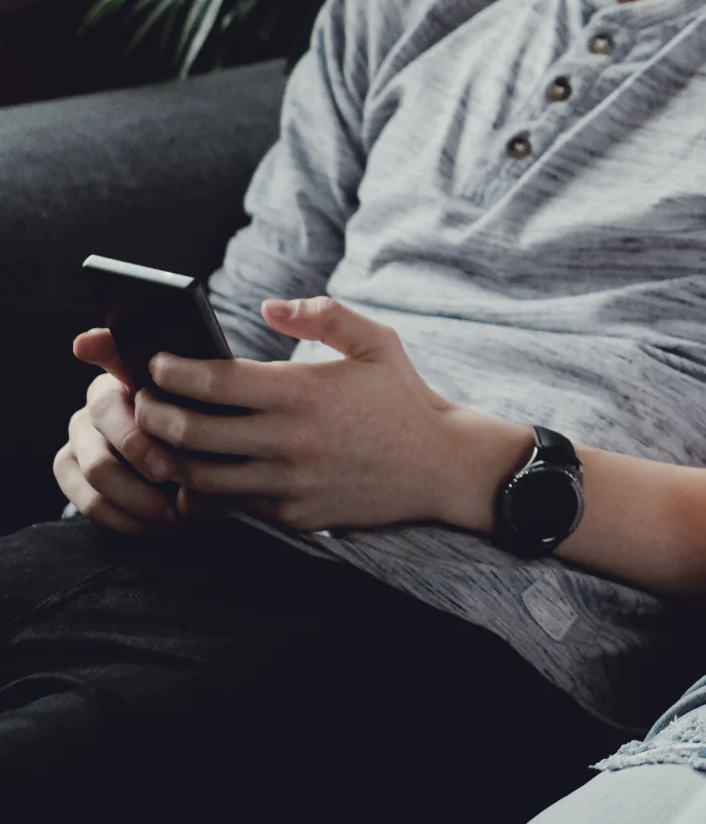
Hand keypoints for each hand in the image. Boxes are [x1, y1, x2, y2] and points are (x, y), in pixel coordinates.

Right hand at [55, 329, 204, 533]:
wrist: (204, 473)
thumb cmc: (211, 434)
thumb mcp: (218, 413)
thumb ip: (196, 395)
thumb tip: (159, 375)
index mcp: (135, 372)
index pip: (111, 351)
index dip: (102, 347)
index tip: (98, 354)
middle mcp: (99, 401)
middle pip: (105, 414)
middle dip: (139, 446)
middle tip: (170, 470)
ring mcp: (79, 436)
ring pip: (95, 465)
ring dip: (135, 494)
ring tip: (172, 513)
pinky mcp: (69, 472)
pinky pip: (87, 500)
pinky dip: (124, 518)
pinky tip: (154, 526)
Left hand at [129, 296, 520, 534]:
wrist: (441, 465)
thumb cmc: (402, 398)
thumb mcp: (376, 342)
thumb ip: (324, 315)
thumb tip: (267, 308)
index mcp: (304, 391)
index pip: (213, 380)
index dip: (172, 370)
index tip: (157, 364)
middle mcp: (290, 439)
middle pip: (192, 431)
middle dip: (154, 414)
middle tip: (146, 402)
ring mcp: (289, 482)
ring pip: (200, 476)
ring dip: (171, 456)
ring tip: (162, 439)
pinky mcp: (293, 514)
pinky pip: (230, 505)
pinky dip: (204, 491)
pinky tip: (198, 472)